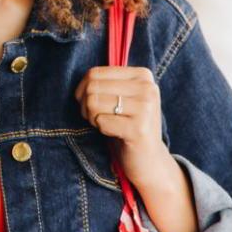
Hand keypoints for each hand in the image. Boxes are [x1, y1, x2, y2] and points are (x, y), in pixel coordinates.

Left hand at [74, 65, 167, 182]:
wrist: (149, 159)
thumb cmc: (128, 125)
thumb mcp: (121, 97)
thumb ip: (105, 83)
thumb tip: (84, 80)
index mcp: (142, 75)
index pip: (94, 73)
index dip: (82, 90)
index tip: (88, 103)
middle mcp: (147, 88)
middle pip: (92, 87)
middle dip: (85, 105)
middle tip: (95, 117)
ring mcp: (145, 108)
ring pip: (93, 103)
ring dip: (92, 118)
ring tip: (105, 124)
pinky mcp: (139, 128)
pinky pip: (101, 121)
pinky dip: (102, 129)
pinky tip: (114, 134)